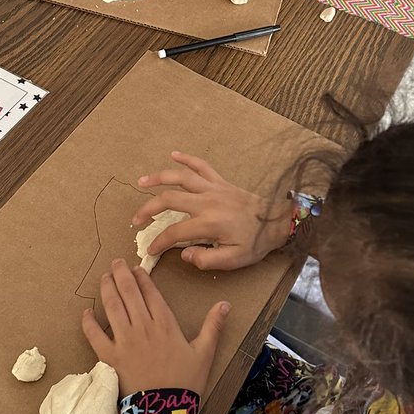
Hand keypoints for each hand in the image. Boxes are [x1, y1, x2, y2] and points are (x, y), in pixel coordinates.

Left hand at [82, 259, 228, 396]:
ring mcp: (125, 341)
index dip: (142, 277)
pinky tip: (86, 312)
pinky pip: (95, 336)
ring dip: (106, 289)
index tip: (137, 267)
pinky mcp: (110, 358)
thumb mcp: (205, 352)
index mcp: (165, 324)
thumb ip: (213, 326)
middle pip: (129, 293)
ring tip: (104, 277)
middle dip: (121, 274)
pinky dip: (89, 323)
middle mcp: (143, 327)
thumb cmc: (186, 382)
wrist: (165, 411)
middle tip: (116, 263)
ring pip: (112, 308)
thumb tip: (226, 304)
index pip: (150, 292)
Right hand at [133, 152, 291, 270]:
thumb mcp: (234, 259)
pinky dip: (187, 158)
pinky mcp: (221, 182)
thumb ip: (206, 259)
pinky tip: (173, 154)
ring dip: (159, 177)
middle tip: (136, 220)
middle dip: (148, 209)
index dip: (159, 242)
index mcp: (208, 223)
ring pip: (180, 178)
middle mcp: (207, 202)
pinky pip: (201, 166)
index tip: (151, 249)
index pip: (174, 232)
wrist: (277, 221)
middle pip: (169, 200)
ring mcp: (213, 189)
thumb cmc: (256, 242)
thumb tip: (184, 253)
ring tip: (141, 182)